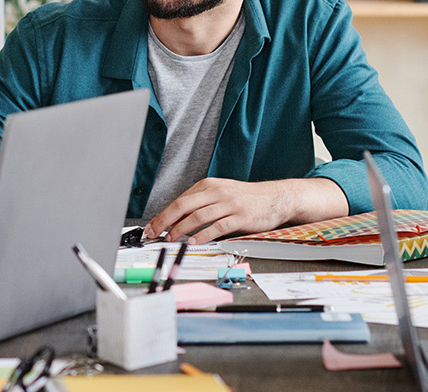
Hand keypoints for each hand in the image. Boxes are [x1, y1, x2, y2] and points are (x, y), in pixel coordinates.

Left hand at [143, 178, 301, 242]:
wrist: (274, 197)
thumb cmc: (246, 198)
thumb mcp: (221, 192)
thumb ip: (201, 202)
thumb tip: (177, 218)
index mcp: (209, 185)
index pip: (180, 200)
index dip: (163, 214)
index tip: (152, 226)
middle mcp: (217, 192)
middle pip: (184, 205)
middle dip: (165, 220)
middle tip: (154, 233)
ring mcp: (229, 204)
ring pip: (198, 216)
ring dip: (181, 229)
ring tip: (171, 239)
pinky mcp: (240, 217)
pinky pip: (217, 226)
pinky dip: (203, 235)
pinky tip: (193, 242)